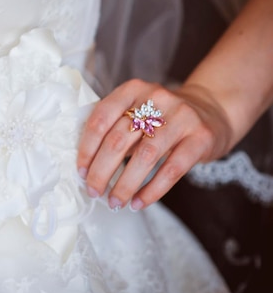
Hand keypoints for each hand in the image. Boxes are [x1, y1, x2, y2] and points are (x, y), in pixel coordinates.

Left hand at [76, 78, 232, 210]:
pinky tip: (138, 203)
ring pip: (145, 156)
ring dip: (125, 185)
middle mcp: (157, 99)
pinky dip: (152, 190)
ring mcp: (181, 116)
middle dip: (101, 171)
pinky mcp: (201, 137)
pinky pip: (172, 169)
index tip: (81, 172)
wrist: (212, 110)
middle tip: (93, 191)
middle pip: (119, 139)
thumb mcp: (137, 110)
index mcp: (133, 89)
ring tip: (114, 202)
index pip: (101, 118)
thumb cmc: (161, 118)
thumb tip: (86, 167)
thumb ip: (114, 128)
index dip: (87, 148)